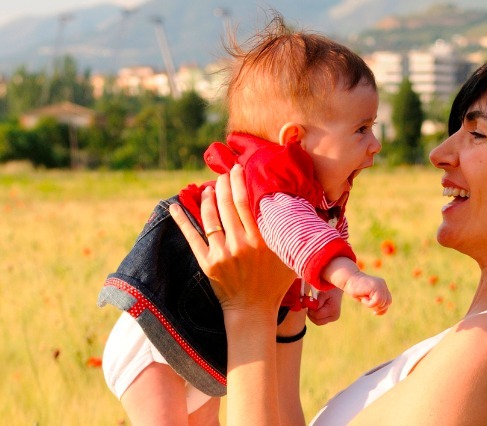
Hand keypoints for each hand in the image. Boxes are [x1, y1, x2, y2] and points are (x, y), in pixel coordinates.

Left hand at [170, 165, 296, 316]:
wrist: (253, 312)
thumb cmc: (275, 284)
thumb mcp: (291, 258)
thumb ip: (297, 234)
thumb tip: (311, 208)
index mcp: (262, 240)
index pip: (246, 202)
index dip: (239, 181)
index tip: (237, 168)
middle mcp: (241, 245)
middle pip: (227, 204)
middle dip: (222, 184)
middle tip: (222, 173)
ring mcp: (222, 254)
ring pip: (210, 217)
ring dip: (207, 198)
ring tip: (209, 188)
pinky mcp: (207, 263)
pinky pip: (192, 237)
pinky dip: (182, 220)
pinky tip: (174, 206)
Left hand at [306, 288, 342, 325]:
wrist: (337, 290)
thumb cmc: (330, 290)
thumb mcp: (323, 293)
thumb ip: (317, 302)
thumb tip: (312, 308)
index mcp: (332, 310)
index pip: (318, 315)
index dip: (311, 311)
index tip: (308, 304)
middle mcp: (334, 316)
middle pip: (318, 322)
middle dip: (311, 315)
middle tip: (309, 307)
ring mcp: (333, 319)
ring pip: (318, 322)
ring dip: (313, 317)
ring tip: (312, 308)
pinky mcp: (331, 319)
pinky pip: (320, 321)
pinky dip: (316, 317)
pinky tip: (315, 310)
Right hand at [345, 272, 390, 314]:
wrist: (348, 279)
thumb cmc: (355, 289)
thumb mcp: (367, 297)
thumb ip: (375, 302)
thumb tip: (380, 311)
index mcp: (382, 286)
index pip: (388, 300)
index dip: (383, 309)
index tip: (374, 313)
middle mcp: (382, 284)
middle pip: (387, 302)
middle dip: (378, 308)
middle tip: (367, 303)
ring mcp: (380, 285)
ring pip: (381, 303)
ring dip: (371, 305)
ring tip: (363, 298)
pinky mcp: (375, 287)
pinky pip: (376, 301)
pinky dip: (368, 303)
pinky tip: (363, 297)